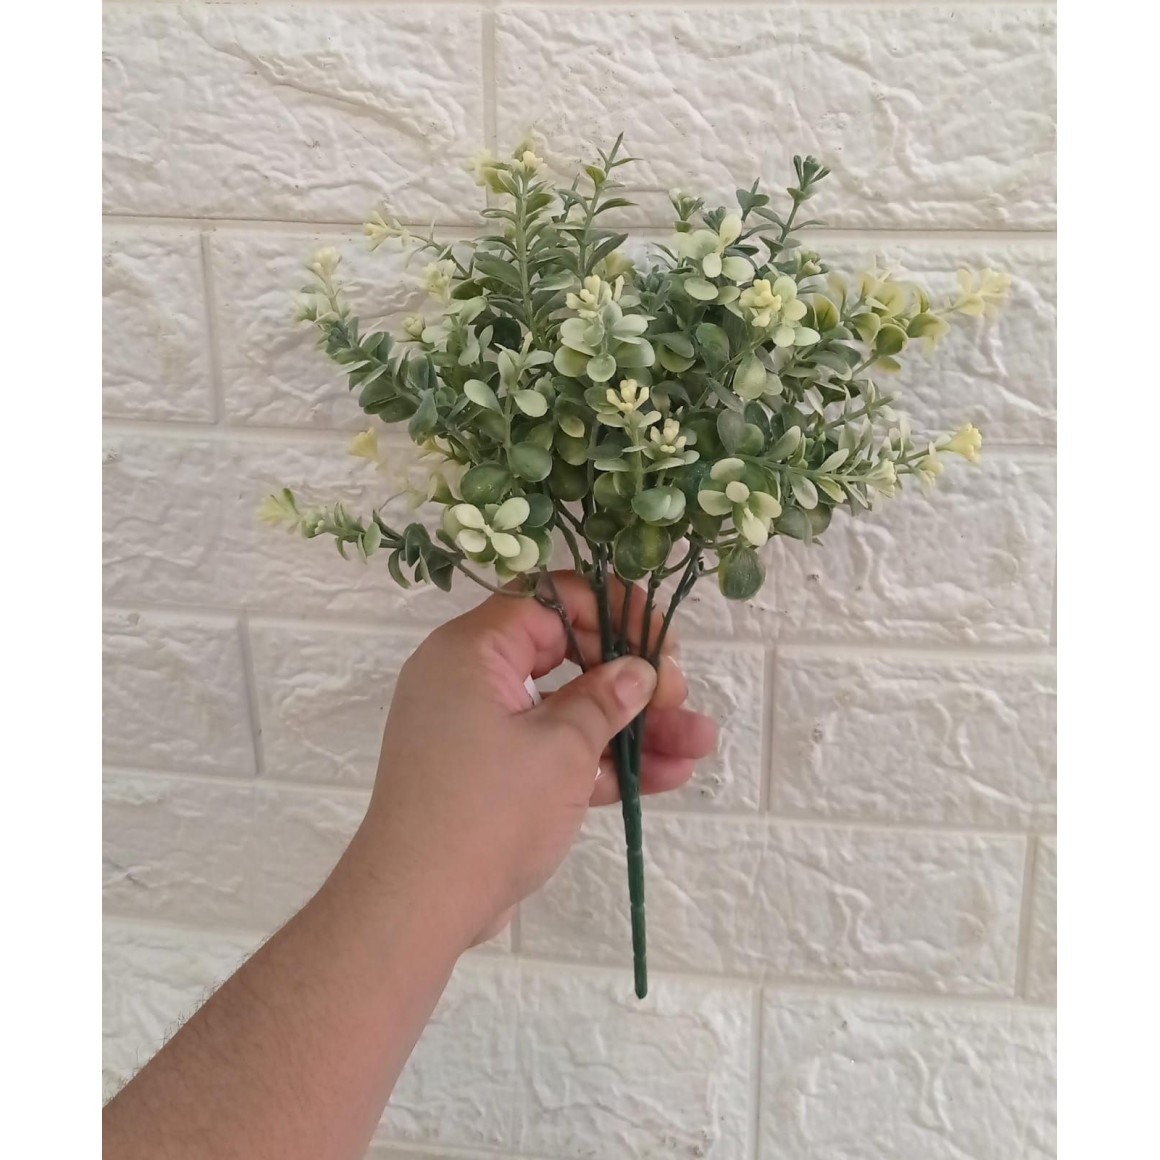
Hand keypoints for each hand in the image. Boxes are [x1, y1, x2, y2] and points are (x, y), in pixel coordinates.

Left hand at [352, 571, 717, 948]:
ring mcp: (482, 733)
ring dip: (632, 728)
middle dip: (632, 679)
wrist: (418, 906)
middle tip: (679, 696)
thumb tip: (639, 671)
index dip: (609, 611)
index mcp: (472, 651)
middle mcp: (472, 681)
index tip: (656, 638)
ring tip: (699, 741)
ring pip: (568, 712)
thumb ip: (605, 701)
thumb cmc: (487, 811)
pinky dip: (602, 762)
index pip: (547, 601)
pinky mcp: (494, 778)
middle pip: (565, 656)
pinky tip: (669, 774)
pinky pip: (554, 753)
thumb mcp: (560, 749)